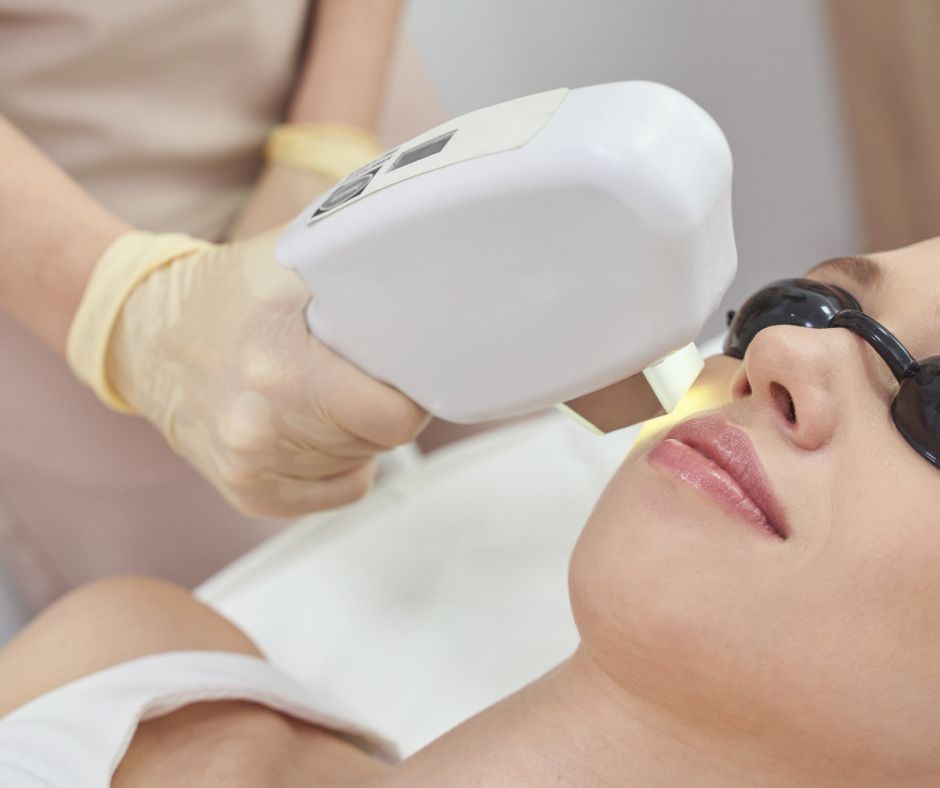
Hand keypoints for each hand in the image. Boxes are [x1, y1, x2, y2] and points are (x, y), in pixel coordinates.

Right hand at [69, 229, 429, 516]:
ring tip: (328, 389)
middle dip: (382, 405)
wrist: (145, 333)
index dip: (413, 393)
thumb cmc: (227, 291)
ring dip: (361, 433)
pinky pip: (337, 491)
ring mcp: (251, 468)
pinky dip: (343, 463)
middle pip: (378, 441)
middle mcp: (261, 431)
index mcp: (281, 370)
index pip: (394, 419)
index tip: (408, 368)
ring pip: (361, 465)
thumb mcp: (293, 257)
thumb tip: (429, 279)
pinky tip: (320, 425)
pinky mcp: (247, 493)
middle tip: (362, 368)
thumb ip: (359, 266)